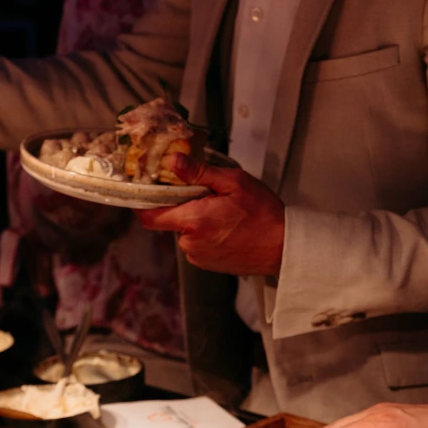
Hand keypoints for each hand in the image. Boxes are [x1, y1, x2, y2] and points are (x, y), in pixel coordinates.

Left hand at [136, 154, 284, 275]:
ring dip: (196, 220)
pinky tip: (227, 228)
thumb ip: (199, 173)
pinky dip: (205, 234)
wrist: (283, 248)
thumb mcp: (234, 182)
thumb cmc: (264, 215)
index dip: (143, 202)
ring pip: (185, 232)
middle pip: (171, 220)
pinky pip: (197, 244)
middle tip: (206, 195)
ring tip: (223, 213)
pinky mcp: (208, 265)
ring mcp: (199, 257)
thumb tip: (174, 162)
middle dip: (183, 206)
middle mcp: (191, 243)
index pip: (150, 216)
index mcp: (193, 221)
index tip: (146, 189)